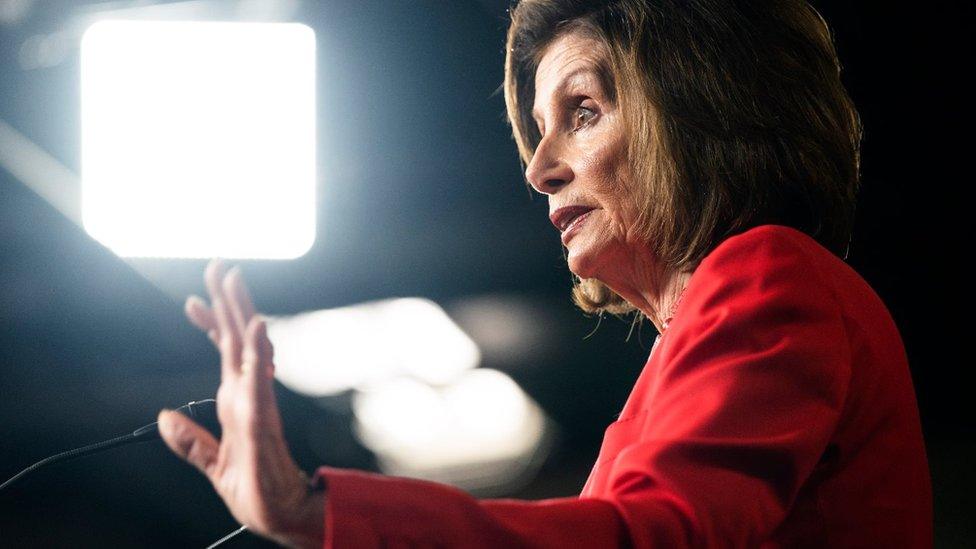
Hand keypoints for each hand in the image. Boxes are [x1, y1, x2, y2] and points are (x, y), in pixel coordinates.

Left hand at [158, 260, 324, 547]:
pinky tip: (256, 330)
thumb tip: (163, 416)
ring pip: (250, 349)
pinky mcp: (264, 420)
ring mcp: (258, 404)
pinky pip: (258, 382)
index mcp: (237, 401)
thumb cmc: (255, 489)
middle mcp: (249, 394)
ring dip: (243, 313)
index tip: (192, 300)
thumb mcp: (213, 465)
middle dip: (229, 301)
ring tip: (235, 282)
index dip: (210, 324)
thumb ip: (190, 441)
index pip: (224, 353)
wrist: (281, 515)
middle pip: (239, 338)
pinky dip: (256, 355)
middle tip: (220, 266)